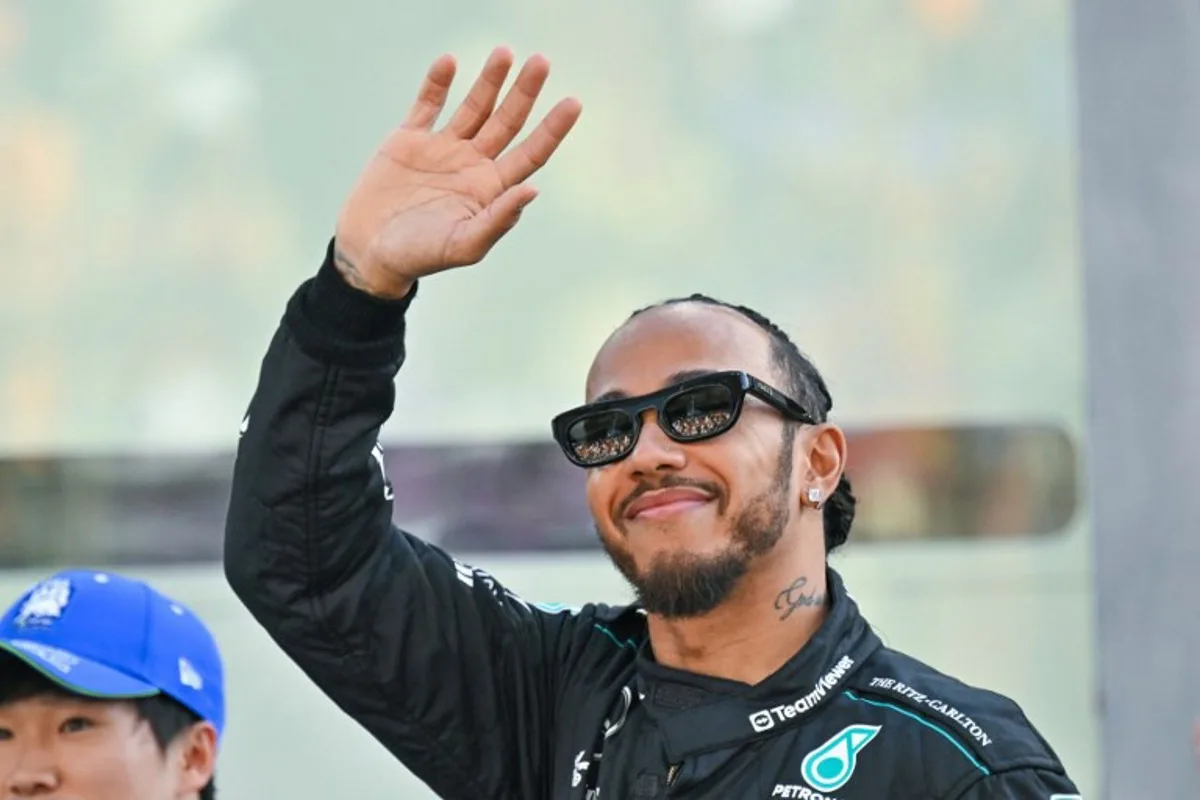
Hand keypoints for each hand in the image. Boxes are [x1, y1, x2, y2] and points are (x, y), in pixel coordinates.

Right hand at [333, 47, 581, 297]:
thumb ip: (498, 219)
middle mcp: (472, 164)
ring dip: (489, 81)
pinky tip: (449, 62)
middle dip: (524, 93)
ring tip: (504, 52)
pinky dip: (437, 84)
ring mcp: (442, 149)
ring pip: (474, 107)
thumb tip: (532, 190)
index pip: (531, 153)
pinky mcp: (409, 141)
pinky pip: (427, 104)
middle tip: (540, 62)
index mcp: (491, 189)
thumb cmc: (420, 256)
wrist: (369, 251)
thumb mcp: (464, 244)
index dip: (552, 129)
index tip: (573, 102)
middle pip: (507, 122)